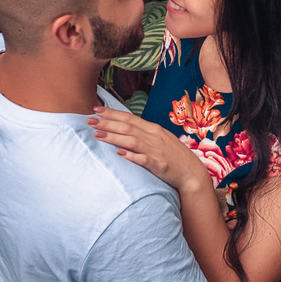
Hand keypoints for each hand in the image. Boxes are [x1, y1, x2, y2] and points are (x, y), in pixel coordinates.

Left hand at [88, 106, 210, 194]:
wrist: (191, 172)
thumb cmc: (174, 156)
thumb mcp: (161, 139)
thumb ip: (145, 134)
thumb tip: (126, 129)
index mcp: (154, 129)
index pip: (130, 118)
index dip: (112, 113)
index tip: (96, 109)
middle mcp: (154, 137)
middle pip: (127, 127)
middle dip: (107, 123)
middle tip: (89, 120)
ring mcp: (156, 150)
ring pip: (132, 140)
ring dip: (114, 137)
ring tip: (97, 134)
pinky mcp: (159, 165)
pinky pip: (143, 159)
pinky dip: (132, 156)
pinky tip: (120, 154)